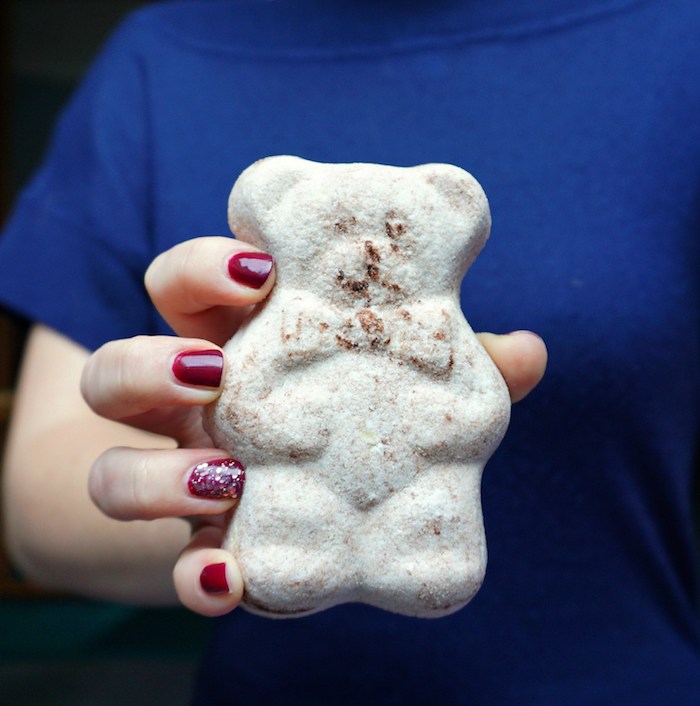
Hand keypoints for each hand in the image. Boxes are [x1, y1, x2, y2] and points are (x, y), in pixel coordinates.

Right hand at [81, 236, 545, 616]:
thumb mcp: (384, 377)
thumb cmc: (344, 416)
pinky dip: (192, 577)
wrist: (300, 504)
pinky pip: (167, 568)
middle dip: (149, 364)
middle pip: (114, 370)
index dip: (201, 269)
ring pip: (108, 470)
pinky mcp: (196, 550)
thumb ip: (451, 360)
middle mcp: (186, 413)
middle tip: (216, 372)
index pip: (178, 286)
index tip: (258, 269)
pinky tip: (230, 579)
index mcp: (226, 343)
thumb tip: (527, 352)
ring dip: (149, 475)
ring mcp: (179, 481)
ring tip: (222, 479)